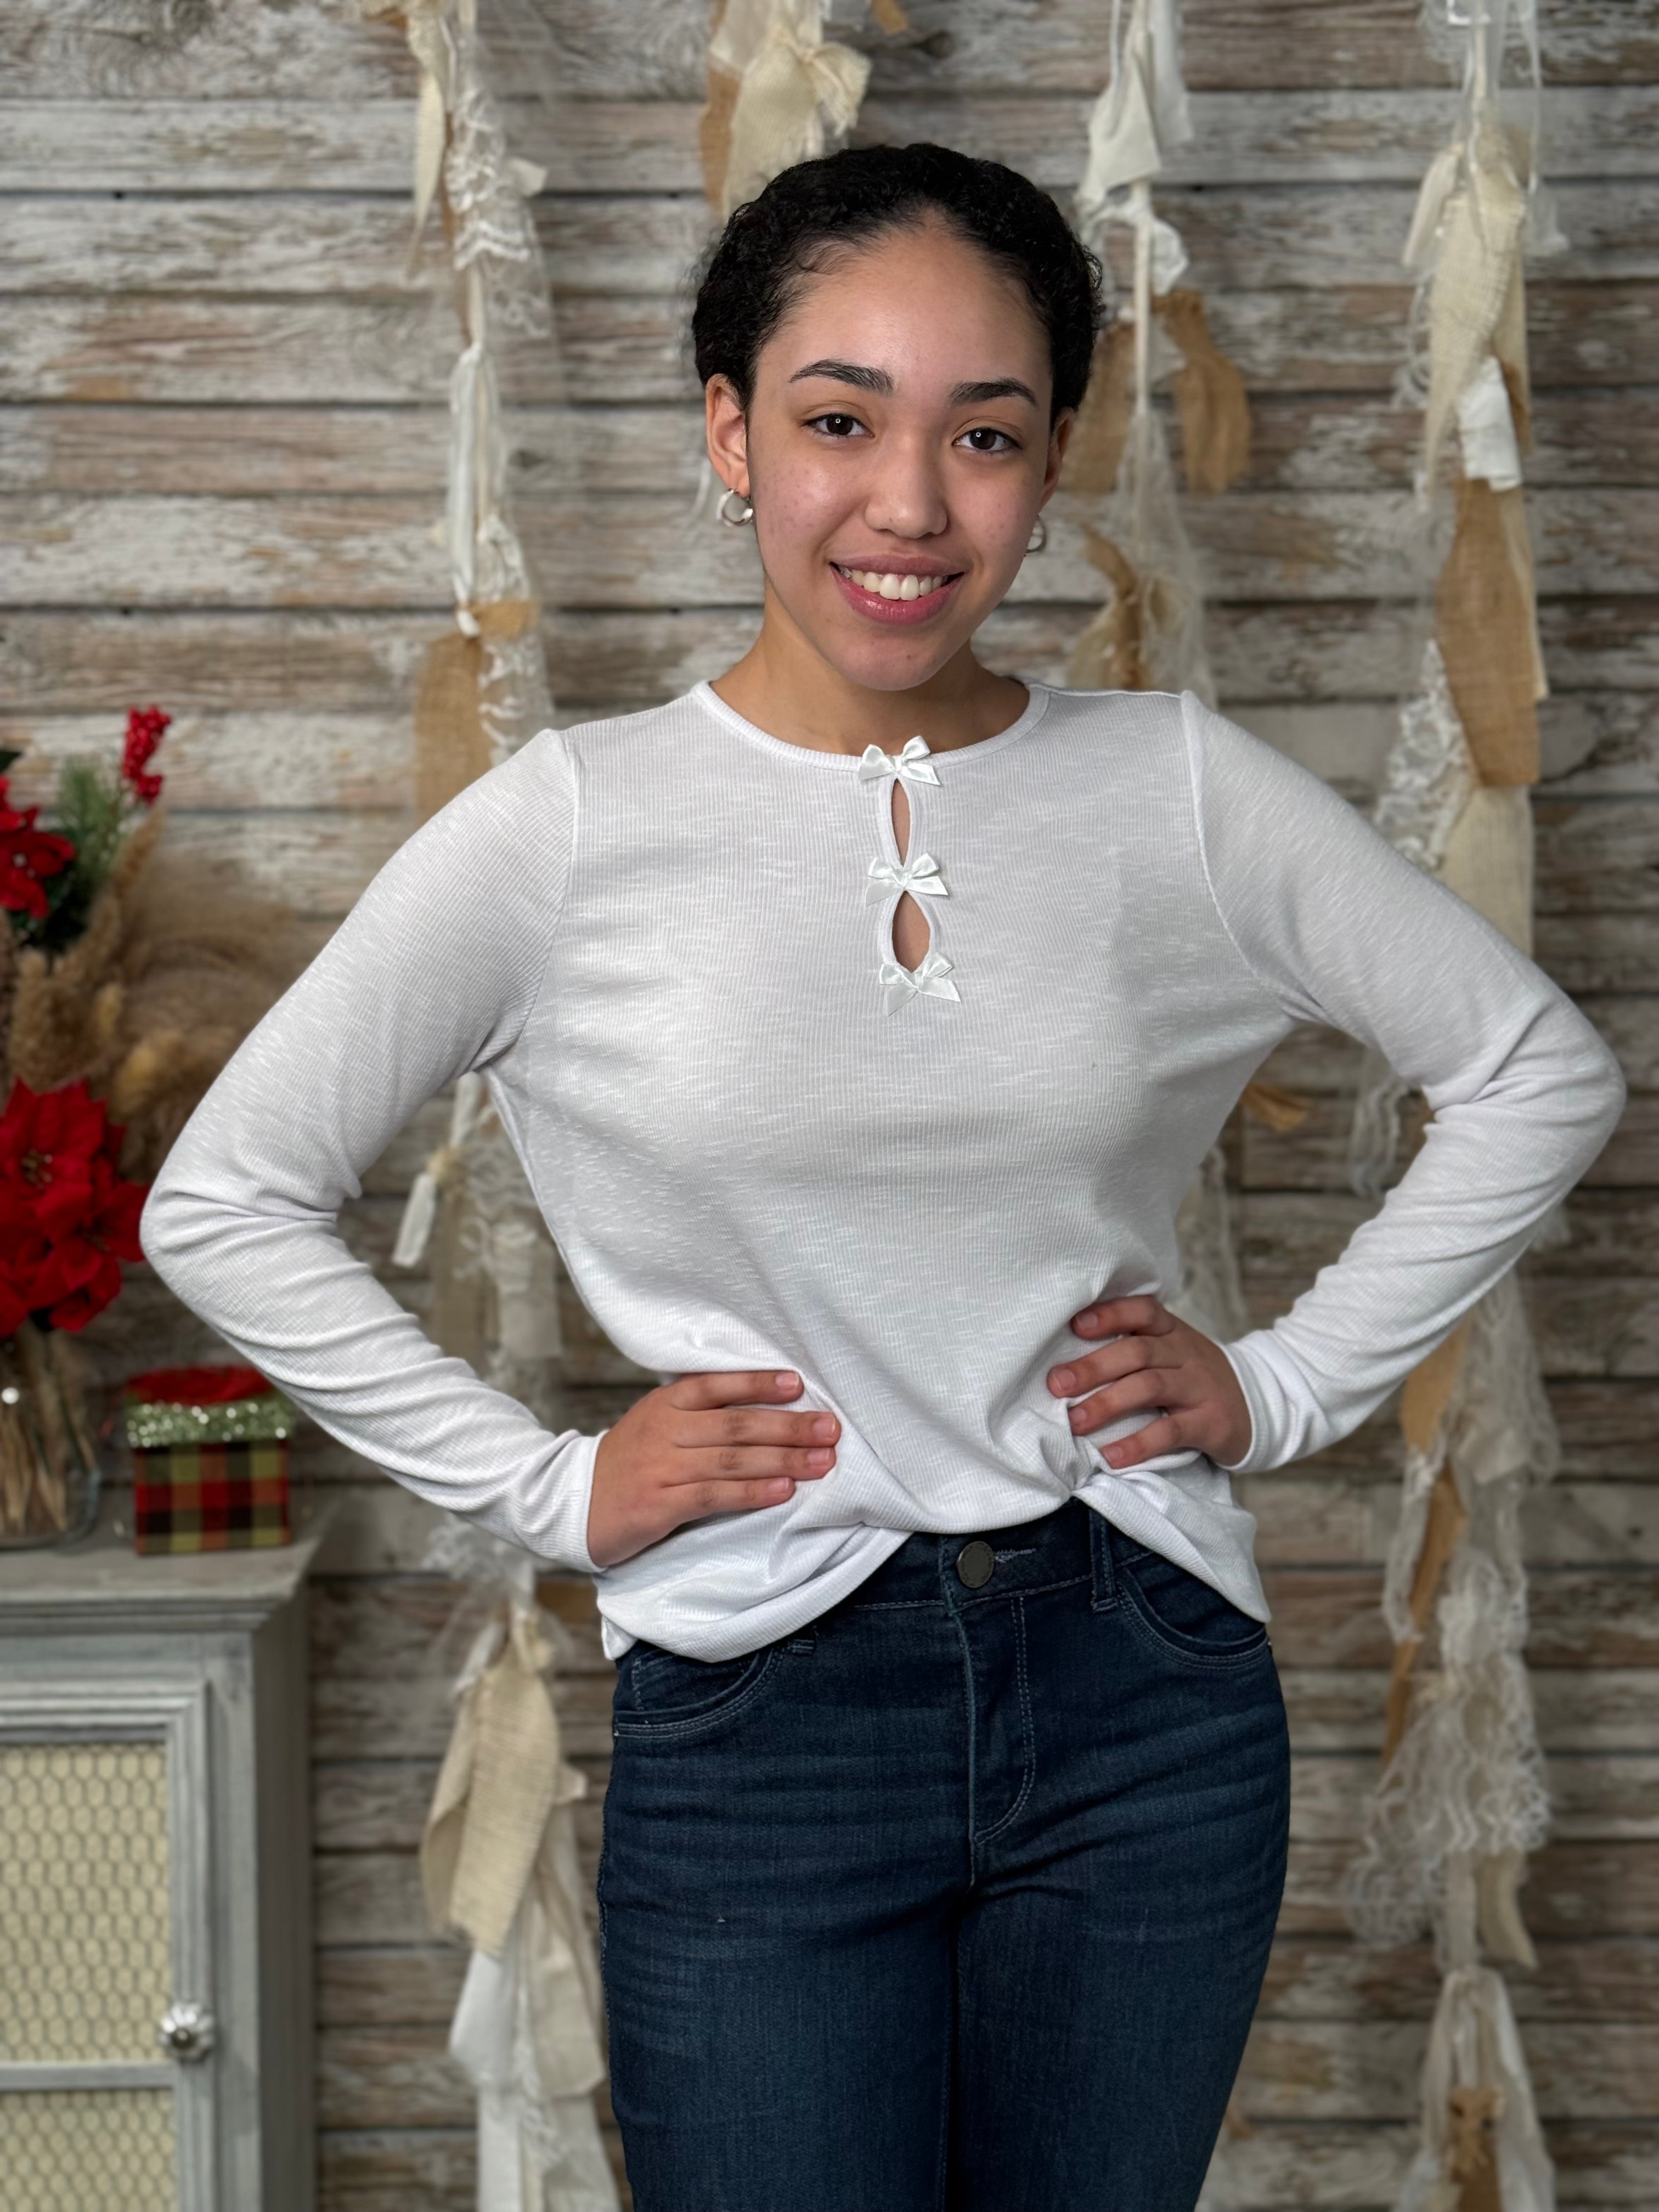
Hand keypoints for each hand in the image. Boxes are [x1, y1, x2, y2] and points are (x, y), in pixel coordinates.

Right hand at [588, 1370, 838, 1568]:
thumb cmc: (628, 1464)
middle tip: (830, 1428)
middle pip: (736, 1424)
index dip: (758, 1383)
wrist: (572, 1503)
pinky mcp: (659, 1504)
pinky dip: (753, 1492)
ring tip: (822, 1461)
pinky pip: (714, 1495)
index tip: (798, 1384)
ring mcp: (661, 1468)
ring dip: (783, 1460)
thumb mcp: (655, 1425)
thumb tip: (763, 1407)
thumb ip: (698, 1415)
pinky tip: (783, 1490)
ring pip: (731, 1459)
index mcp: (665, 1405)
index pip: (717, 1385)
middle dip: (789, 1426)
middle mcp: (664, 1431)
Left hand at [1046, 1294, 1252, 1469]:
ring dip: (1108, 1403)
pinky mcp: (1211, 1423)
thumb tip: (1065, 1363)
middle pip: (1137, 1352)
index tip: (1075, 1325)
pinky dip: (1139, 1444)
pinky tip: (1112, 1457)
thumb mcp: (1171, 1352)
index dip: (1110, 1314)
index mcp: (1171, 1332)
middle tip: (1057, 1384)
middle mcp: (1186, 1354)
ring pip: (1150, 1387)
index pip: (1142, 1311)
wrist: (1257, 1407)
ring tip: (1075, 1421)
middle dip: (1093, 1367)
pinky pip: (1171, 1431)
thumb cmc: (1192, 1379)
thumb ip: (1131, 1349)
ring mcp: (1200, 1387)